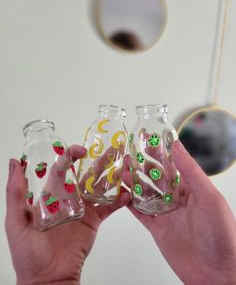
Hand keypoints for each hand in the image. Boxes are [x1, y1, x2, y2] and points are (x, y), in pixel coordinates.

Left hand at [5, 145, 129, 284]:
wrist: (48, 278)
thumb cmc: (28, 253)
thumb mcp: (16, 222)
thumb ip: (16, 194)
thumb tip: (14, 164)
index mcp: (50, 194)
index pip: (61, 167)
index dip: (70, 155)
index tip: (80, 150)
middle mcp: (68, 197)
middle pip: (84, 173)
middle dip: (97, 160)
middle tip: (111, 149)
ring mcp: (83, 208)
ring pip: (99, 186)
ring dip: (111, 176)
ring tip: (124, 165)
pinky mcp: (94, 221)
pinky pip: (108, 207)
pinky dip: (119, 201)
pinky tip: (126, 194)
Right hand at [123, 141, 235, 284]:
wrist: (216, 274)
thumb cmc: (221, 235)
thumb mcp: (209, 198)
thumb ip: (191, 172)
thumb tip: (178, 147)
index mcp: (191, 188)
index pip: (172, 164)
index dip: (159, 151)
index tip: (147, 139)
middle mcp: (177, 198)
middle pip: (155, 176)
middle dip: (142, 164)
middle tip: (128, 153)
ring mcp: (166, 212)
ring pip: (145, 192)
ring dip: (132, 181)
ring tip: (121, 169)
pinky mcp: (157, 227)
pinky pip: (140, 212)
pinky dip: (129, 203)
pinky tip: (121, 193)